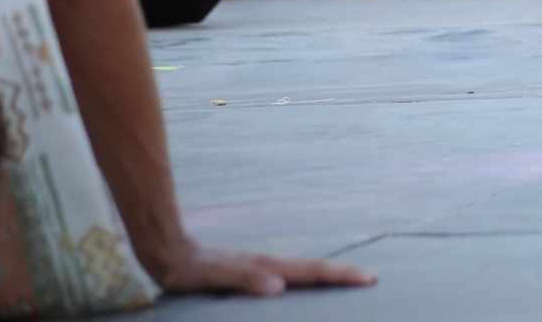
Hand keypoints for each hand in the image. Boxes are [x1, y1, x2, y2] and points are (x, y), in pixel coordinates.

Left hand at [151, 237, 374, 297]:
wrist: (170, 254)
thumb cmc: (189, 271)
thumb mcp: (213, 277)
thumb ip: (246, 280)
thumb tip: (280, 287)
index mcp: (266, 266)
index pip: (310, 271)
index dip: (339, 275)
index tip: (368, 278)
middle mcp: (270, 264)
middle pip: (313, 268)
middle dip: (343, 274)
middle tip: (371, 279)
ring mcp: (263, 267)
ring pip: (303, 271)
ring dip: (328, 276)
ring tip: (349, 281)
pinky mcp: (254, 272)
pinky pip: (290, 275)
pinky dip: (307, 279)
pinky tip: (307, 286)